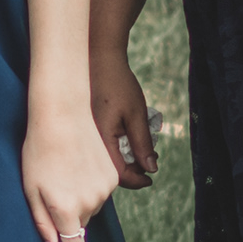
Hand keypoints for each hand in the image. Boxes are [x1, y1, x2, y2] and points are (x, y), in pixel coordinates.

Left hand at [22, 101, 118, 241]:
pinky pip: (102, 191)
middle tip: (54, 188)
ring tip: (65, 172)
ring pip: (92, 207)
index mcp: (67, 210)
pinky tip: (79, 164)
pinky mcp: (113, 175)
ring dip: (81, 198)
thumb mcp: (31, 190)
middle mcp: (90, 204)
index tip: (56, 233)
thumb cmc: (38, 151)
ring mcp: (105, 189)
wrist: (62, 114)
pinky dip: (92, 184)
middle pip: (81, 225)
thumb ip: (43, 225)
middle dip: (69, 215)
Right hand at [89, 54, 159, 189]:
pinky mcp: (90, 127)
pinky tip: (131, 136)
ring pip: (109, 157)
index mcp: (102, 140)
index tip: (151, 178)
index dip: (136, 180)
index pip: (118, 174)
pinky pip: (105, 145)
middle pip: (112, 169)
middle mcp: (91, 141)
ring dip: (128, 157)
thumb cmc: (118, 85)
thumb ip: (142, 143)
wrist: (100, 61)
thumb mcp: (136, 115)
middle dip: (134, 168)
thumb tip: (151, 169)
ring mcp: (89, 134)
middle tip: (153, 158)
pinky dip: (120, 146)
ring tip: (147, 147)